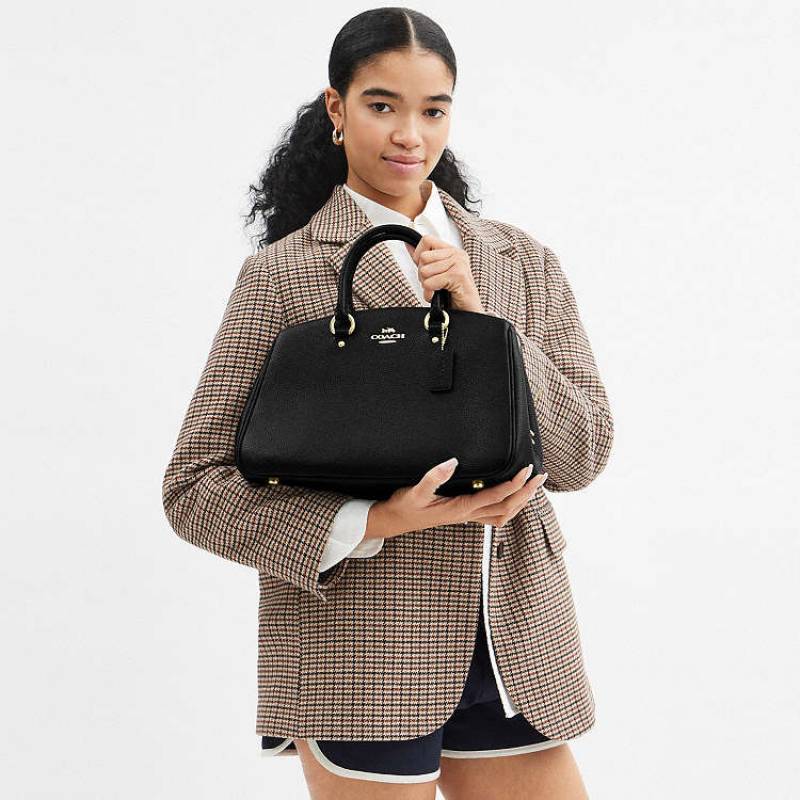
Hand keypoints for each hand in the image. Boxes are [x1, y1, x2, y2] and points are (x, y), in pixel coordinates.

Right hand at [364, 459, 547, 539]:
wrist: (395, 521)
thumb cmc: (405, 506)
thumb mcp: (415, 490)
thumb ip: (433, 477)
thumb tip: (452, 462)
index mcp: (460, 508)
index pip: (496, 496)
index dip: (514, 484)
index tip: (526, 470)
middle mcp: (467, 515)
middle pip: (507, 508)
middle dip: (526, 494)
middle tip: (539, 477)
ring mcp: (467, 517)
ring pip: (503, 515)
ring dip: (520, 502)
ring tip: (532, 486)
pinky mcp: (464, 515)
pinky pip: (494, 514)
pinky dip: (508, 506)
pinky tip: (511, 496)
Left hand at [405, 234, 484, 312]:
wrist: (467, 313)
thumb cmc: (453, 295)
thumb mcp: (435, 273)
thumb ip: (423, 259)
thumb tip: (408, 245)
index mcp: (452, 251)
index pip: (427, 240)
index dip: (419, 256)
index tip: (427, 270)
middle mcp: (457, 254)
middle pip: (423, 257)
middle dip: (423, 275)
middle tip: (435, 284)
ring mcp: (459, 263)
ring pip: (425, 271)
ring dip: (427, 286)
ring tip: (438, 290)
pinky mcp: (458, 275)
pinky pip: (430, 282)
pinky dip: (431, 293)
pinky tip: (440, 296)